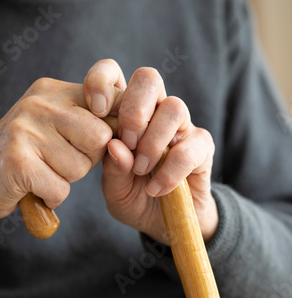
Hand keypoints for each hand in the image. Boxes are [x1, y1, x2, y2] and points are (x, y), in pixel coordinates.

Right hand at [0, 71, 116, 231]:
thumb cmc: (26, 157)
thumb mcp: (55, 127)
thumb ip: (88, 121)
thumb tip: (131, 129)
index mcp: (53, 90)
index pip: (109, 93)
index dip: (118, 124)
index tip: (108, 143)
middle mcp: (40, 102)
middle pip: (100, 137)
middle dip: (89, 159)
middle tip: (61, 161)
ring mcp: (26, 129)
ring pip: (81, 167)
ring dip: (67, 179)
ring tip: (42, 171)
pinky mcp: (18, 160)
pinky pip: (61, 188)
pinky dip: (51, 196)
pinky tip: (33, 187)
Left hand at [84, 60, 217, 244]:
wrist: (163, 223)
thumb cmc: (133, 196)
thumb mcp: (114, 187)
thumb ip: (112, 168)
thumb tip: (115, 147)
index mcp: (124, 112)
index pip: (113, 74)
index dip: (102, 81)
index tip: (95, 110)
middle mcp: (153, 111)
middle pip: (148, 78)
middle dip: (133, 110)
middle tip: (126, 143)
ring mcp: (180, 127)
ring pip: (173, 107)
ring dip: (152, 141)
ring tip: (141, 169)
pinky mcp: (202, 147)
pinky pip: (191, 147)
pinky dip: (170, 170)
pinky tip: (156, 189)